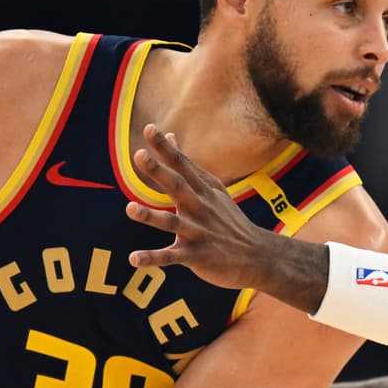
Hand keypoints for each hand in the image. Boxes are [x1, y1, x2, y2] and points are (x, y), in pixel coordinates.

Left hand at [123, 124, 290, 292]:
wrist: (258, 256)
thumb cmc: (229, 220)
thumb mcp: (212, 189)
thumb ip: (187, 165)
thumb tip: (170, 135)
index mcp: (203, 191)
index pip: (182, 165)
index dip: (166, 148)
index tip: (149, 129)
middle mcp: (200, 208)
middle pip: (178, 187)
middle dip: (159, 172)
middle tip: (139, 156)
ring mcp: (199, 233)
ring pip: (172, 223)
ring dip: (151, 216)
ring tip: (130, 209)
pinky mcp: (197, 257)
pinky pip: (172, 257)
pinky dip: (153, 258)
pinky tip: (134, 259)